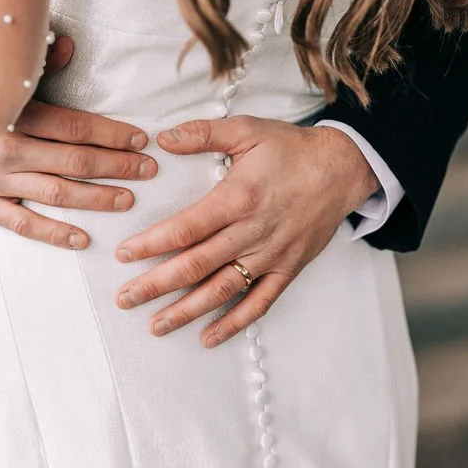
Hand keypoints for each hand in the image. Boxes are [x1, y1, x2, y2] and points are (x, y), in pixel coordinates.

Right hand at [0, 36, 157, 248]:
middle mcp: (5, 149)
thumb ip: (38, 67)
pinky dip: (53, 233)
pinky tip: (82, 238)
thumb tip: (70, 44)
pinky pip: (22, 224)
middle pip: (72, 160)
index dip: (111, 133)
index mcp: (14, 115)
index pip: (74, 126)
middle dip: (116, 166)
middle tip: (148, 169)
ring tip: (128, 200)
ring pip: (55, 193)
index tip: (140, 139)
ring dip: (96, 198)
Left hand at [113, 117, 378, 347]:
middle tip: (125, 298)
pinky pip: (259, 302)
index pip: (186, 228)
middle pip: (197, 265)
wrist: (343, 168)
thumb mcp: (247, 130)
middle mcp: (253, 232)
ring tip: (156, 325)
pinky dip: (234, 322)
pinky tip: (209, 337)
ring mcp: (271, 254)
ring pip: (223, 289)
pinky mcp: (287, 268)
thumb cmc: (292, 149)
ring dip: (187, 310)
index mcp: (238, 198)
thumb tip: (164, 138)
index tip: (123, 255)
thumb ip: (204, 133)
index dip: (152, 244)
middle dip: (157, 284)